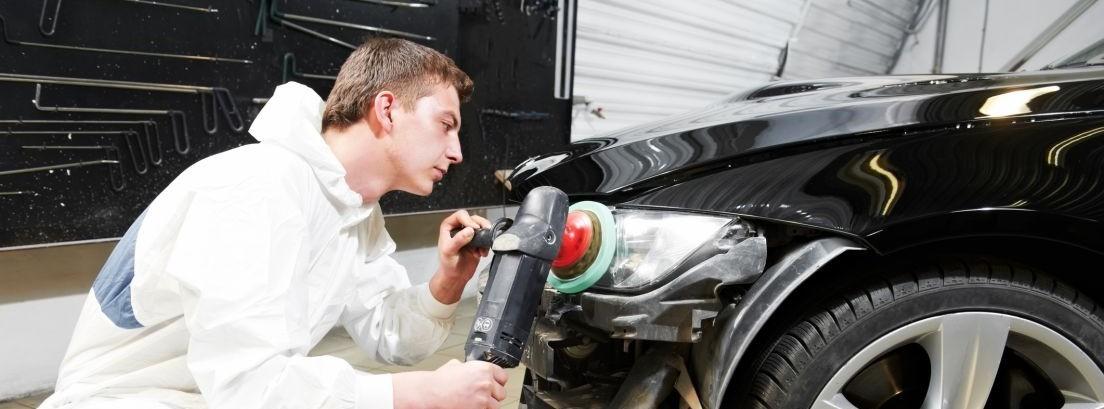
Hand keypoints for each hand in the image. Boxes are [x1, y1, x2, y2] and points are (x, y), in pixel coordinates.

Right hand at [392, 359, 507, 408]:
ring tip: (475, 402)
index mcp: (483, 369)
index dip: (497, 381)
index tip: (494, 384)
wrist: (431, 394)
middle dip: (493, 395)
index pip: (503, 377)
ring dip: (487, 405)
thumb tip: (470, 368)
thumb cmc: (440, 381)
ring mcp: (483, 398)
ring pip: (496, 405)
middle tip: (482, 395)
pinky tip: (471, 406)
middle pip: (501, 393)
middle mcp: (486, 383)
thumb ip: (469, 367)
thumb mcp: (456, 365)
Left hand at [431, 210, 491, 303]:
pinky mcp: (478, 242)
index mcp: (449, 227)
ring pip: (481, 226)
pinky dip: (486, 245)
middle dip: (480, 225)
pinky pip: (486, 238)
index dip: (468, 220)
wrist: (455, 277)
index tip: (474, 228)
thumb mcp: (449, 251)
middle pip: (473, 218)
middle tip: (484, 232)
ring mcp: (469, 235)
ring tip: (482, 247)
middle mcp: (460, 228)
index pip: (460, 215)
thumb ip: (458, 240)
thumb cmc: (448, 265)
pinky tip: (481, 253)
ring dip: (484, 235)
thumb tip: (469, 230)